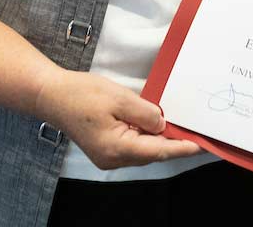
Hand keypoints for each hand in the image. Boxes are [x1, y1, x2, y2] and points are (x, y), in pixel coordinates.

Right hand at [34, 69, 200, 169]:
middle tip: (195, 131)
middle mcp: (113, 159)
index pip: (158, 151)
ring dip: (159, 140)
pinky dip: (145, 137)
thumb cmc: (82, 94)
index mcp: (117, 148)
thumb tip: (162, 125)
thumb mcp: (120, 98)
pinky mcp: (105, 150)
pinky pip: (132, 146)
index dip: (182, 148)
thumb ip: (145, 113)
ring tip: (178, 126)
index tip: (201, 146)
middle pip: (152, 153)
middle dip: (173, 143)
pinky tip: (154, 125)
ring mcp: (107, 157)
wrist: (51, 95)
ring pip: (143, 150)